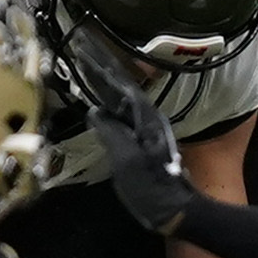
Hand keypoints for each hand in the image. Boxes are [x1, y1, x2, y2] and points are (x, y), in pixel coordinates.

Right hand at [68, 30, 192, 235]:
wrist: (175, 210)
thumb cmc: (151, 188)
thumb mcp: (126, 163)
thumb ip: (111, 134)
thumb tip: (95, 111)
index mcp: (144, 119)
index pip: (119, 84)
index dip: (101, 67)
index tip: (84, 49)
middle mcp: (147, 118)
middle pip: (122, 85)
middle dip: (102, 66)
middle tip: (82, 48)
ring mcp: (145, 129)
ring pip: (122, 96)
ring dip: (105, 79)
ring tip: (87, 64)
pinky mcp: (141, 140)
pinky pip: (122, 110)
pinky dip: (109, 98)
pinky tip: (100, 97)